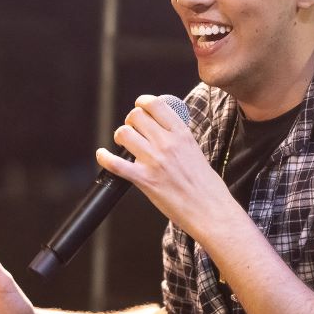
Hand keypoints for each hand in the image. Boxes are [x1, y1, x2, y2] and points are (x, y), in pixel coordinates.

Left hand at [97, 94, 234, 237]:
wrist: (211, 210)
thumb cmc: (206, 186)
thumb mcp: (195, 151)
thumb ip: (178, 138)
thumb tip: (162, 128)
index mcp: (182, 134)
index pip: (155, 105)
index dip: (143, 103)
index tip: (140, 107)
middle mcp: (167, 143)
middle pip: (136, 116)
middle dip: (130, 121)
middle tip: (132, 130)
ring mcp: (154, 161)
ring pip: (124, 134)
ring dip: (120, 136)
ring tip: (123, 143)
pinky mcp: (144, 180)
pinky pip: (115, 164)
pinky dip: (104, 158)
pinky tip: (103, 155)